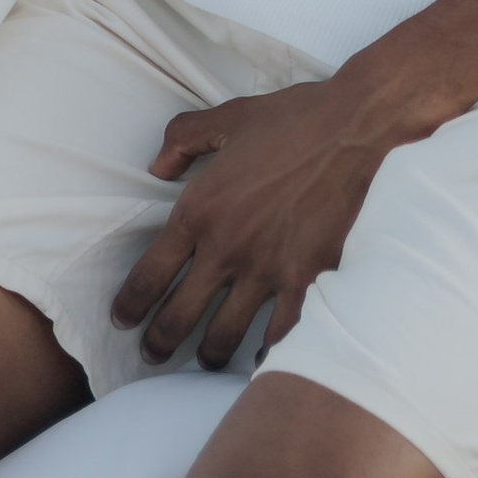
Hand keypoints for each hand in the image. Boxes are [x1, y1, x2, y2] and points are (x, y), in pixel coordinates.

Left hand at [111, 73, 402, 368]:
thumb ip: (183, 139)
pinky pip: (279, 333)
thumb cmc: (292, 119)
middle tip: (152, 354)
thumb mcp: (228, 117)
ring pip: (224, 334)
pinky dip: (266, 351)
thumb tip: (156, 168)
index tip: (122, 319)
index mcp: (200, 209)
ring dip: (208, 353)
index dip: (130, 304)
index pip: (151, 273)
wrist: (355, 127)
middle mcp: (226, 247)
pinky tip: (259, 358)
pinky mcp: (307, 280)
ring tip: (204, 359)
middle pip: (178, 315)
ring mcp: (267, 269)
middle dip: (159, 342)